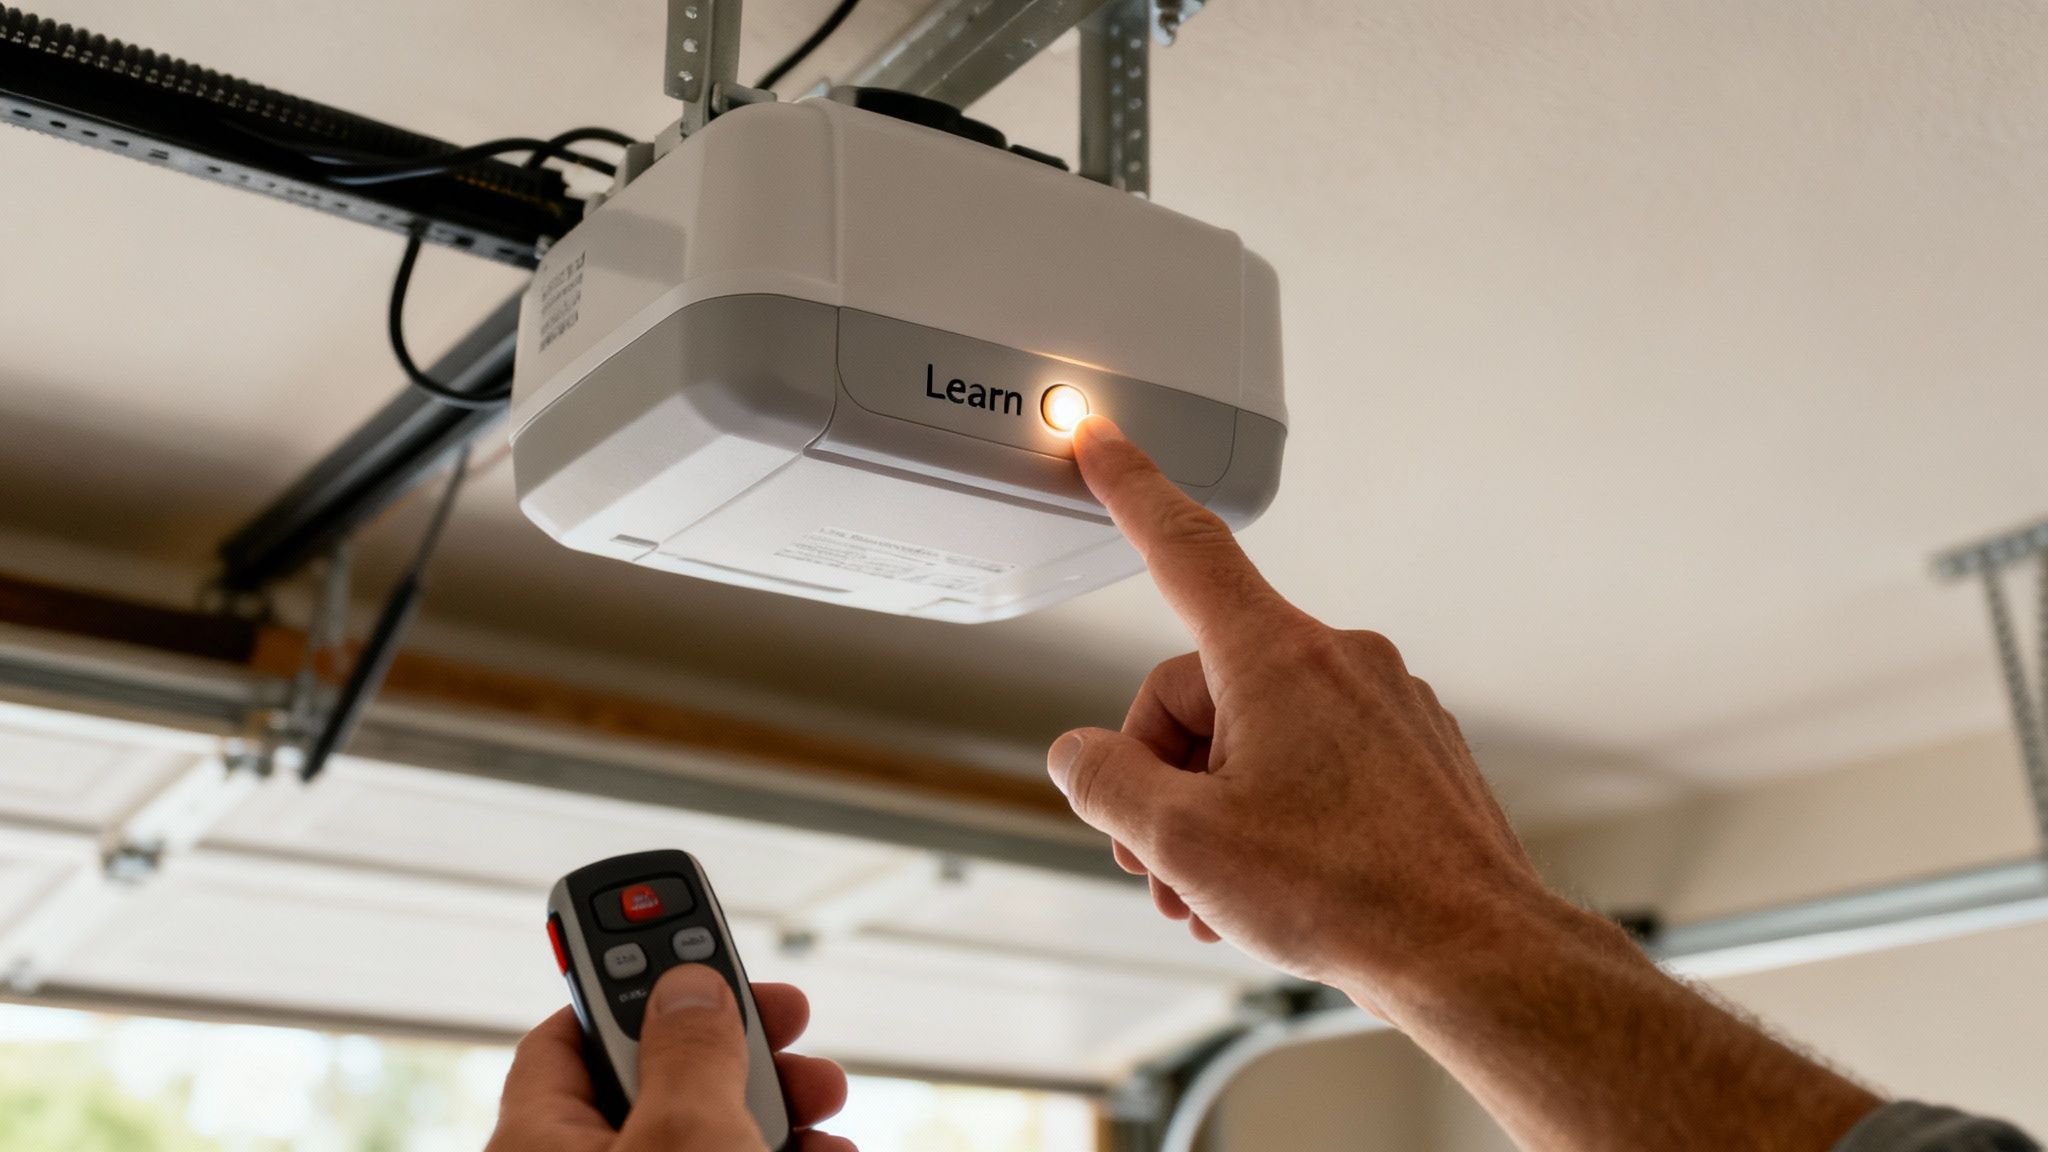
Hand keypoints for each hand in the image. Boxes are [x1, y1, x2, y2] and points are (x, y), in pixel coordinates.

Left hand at [488, 966, 854, 1151]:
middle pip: (655, 1077)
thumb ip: (688, 1051)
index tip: (689, 935)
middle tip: (790, 1019)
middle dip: (734, 1042)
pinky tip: (826, 1149)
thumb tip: (687, 983)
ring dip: (776, 1104)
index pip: (567, 1033)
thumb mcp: (687, 1136)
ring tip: (825, 1100)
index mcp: (539, 1142)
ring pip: (704, 1131)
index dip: (632, 979)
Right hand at [1051, 418, 1882, 1151]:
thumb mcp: (1184, 842)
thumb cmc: (1349, 894)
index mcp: (1277, 658)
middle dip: (1166, 774)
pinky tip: (1274, 882)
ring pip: (1256, 731)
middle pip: (1201, 685)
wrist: (1472, 954)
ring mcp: (1384, 704)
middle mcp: (1338, 662)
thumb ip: (1105, 782)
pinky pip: (1313, 756)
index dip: (1128, 488)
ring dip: (1216, 807)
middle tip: (1162, 861)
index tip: (1099, 438)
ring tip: (1215, 894)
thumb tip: (1081, 757)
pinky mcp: (1411, 749)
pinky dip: (1275, 810)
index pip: (1183, 547)